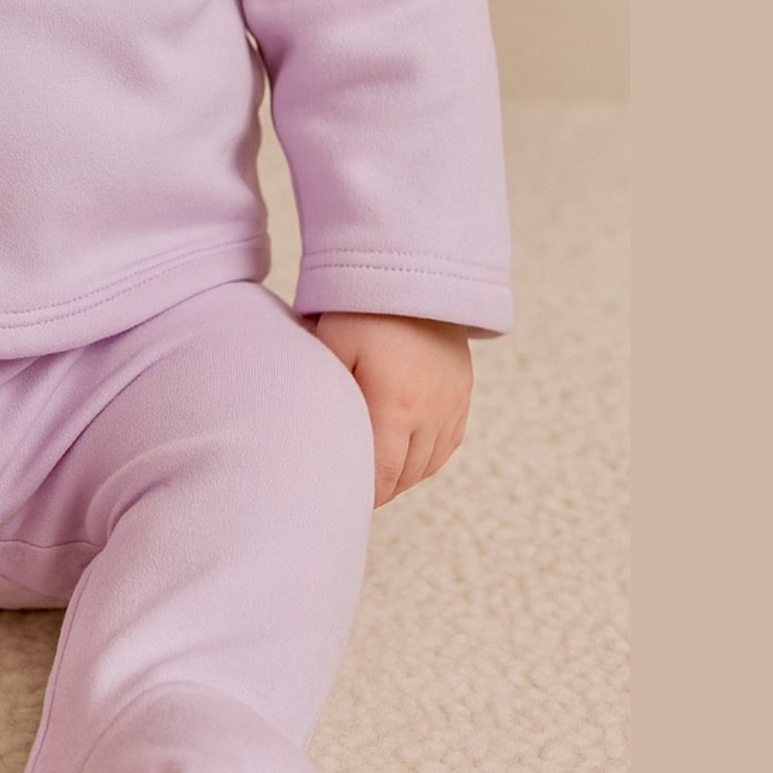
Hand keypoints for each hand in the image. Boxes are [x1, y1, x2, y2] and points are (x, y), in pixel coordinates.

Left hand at [312, 311, 472, 507]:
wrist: (416, 272)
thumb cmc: (364, 308)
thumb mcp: (330, 346)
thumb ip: (324, 392)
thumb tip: (309, 430)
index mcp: (395, 407)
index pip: (381, 477)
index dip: (361, 495)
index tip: (338, 499)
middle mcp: (430, 413)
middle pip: (405, 477)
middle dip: (378, 489)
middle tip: (349, 491)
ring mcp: (451, 405)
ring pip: (428, 465)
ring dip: (402, 476)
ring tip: (373, 476)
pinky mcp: (462, 394)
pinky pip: (447, 444)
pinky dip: (425, 458)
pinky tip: (404, 455)